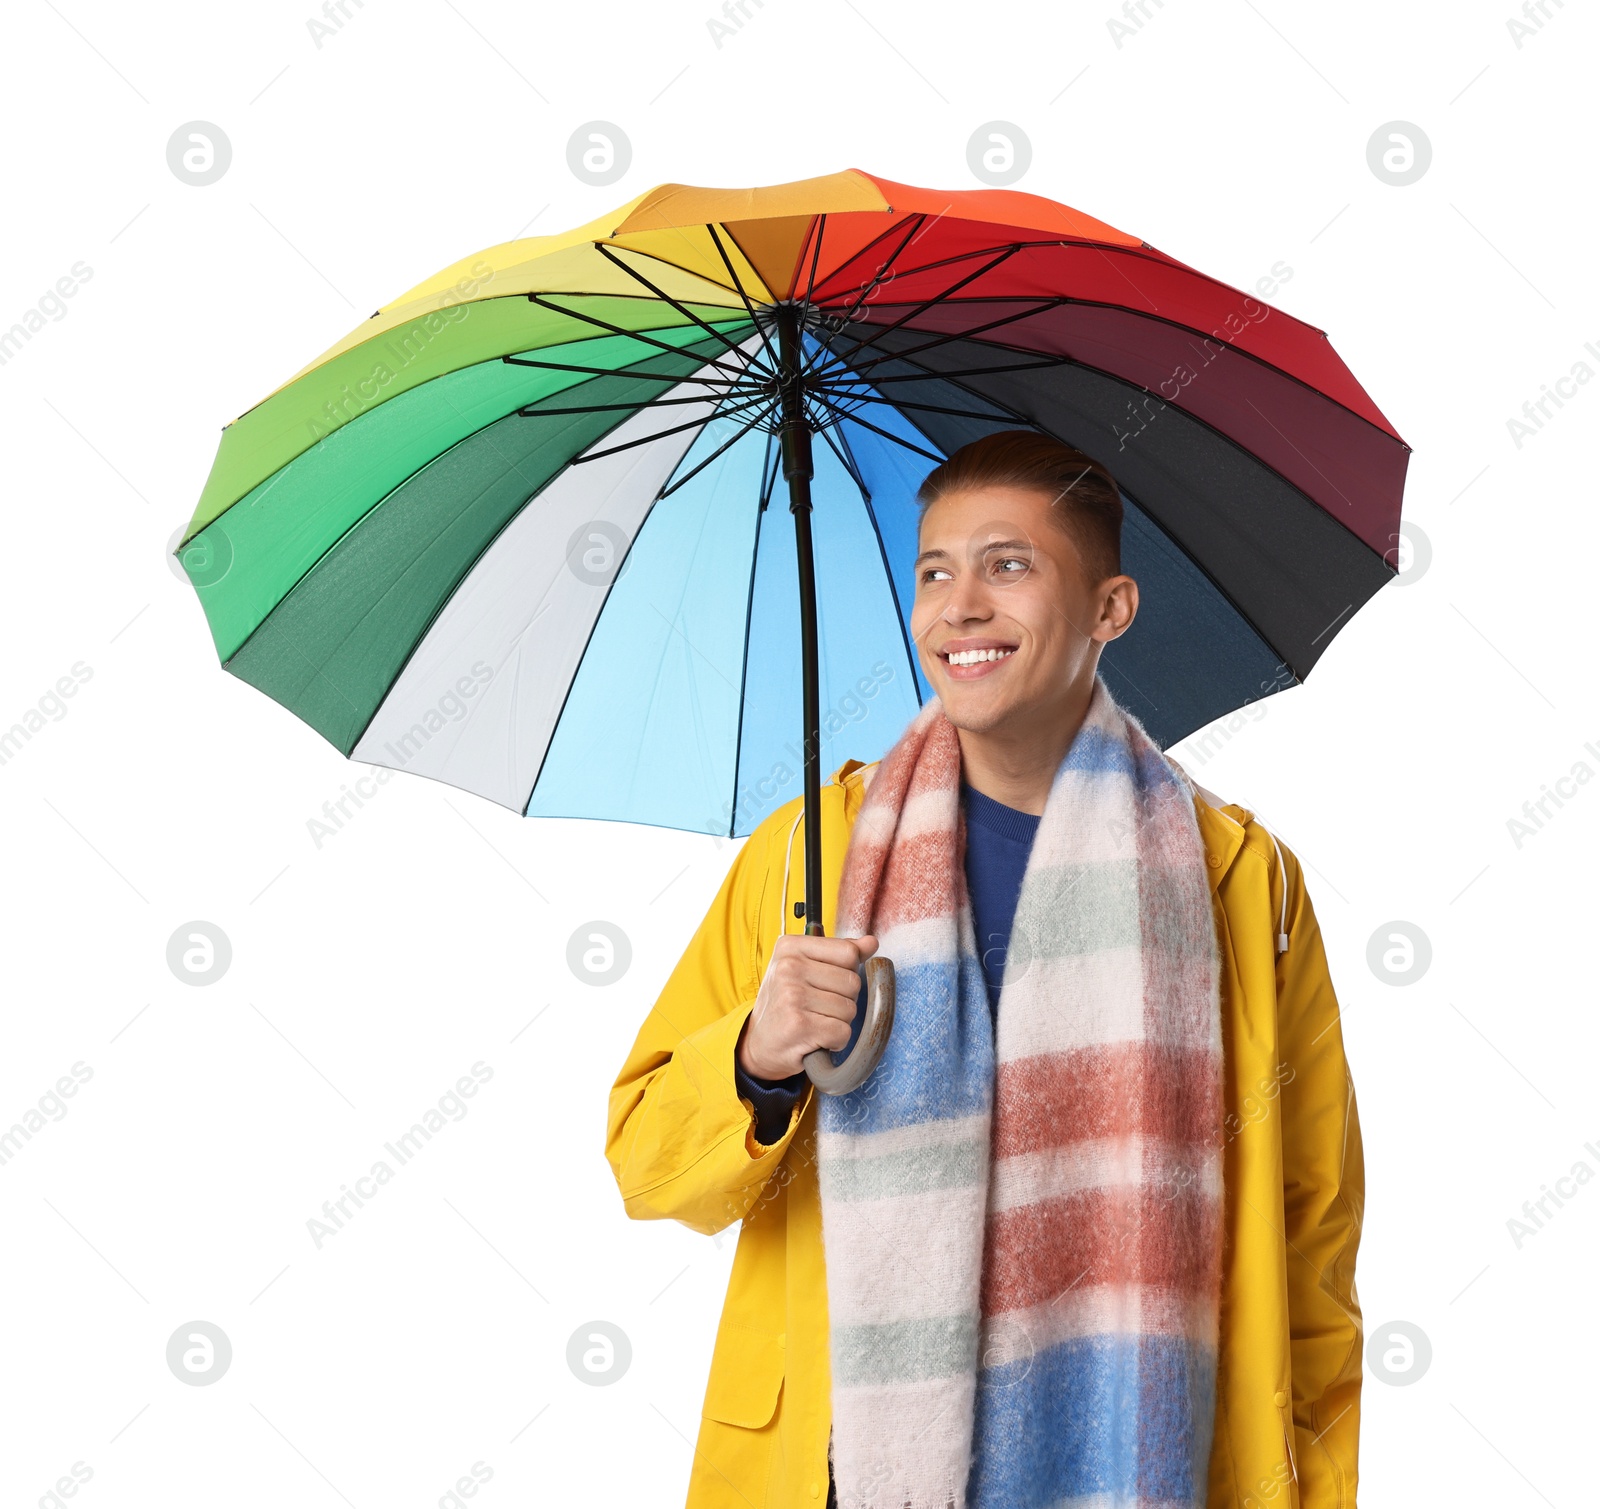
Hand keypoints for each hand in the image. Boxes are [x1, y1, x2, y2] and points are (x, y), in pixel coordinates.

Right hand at [737, 933, 878, 1080]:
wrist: (759, 1044)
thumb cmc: (785, 1004)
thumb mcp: (804, 969)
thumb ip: (839, 954)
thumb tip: (871, 942)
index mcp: (790, 947)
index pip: (848, 952)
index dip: (846, 972)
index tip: (825, 983)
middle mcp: (789, 967)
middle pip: (852, 982)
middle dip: (844, 1000)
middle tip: (817, 1008)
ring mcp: (792, 996)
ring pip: (849, 1009)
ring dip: (839, 1022)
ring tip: (815, 1022)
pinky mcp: (799, 1025)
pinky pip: (842, 1032)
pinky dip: (835, 1041)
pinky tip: (816, 1038)